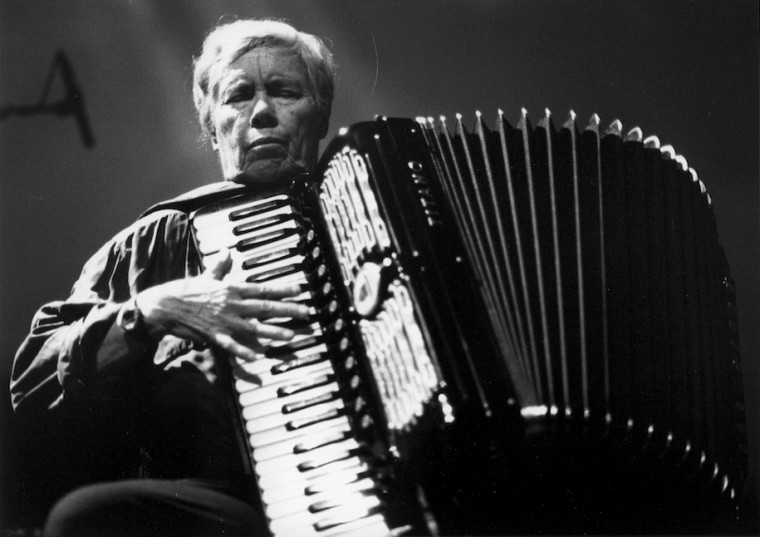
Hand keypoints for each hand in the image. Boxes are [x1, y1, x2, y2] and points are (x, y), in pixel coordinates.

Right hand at [135, 249, 309, 359]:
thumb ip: (220, 266)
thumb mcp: (206, 276)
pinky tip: (258, 356)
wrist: (164, 306)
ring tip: (292, 335)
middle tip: (306, 313)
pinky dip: (244, 350)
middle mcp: (232, 304)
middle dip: (288, 310)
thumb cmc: (186, 290)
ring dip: (275, 331)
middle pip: (265, 307)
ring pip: (255, 327)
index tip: (300, 290)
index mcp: (232, 288)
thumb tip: (228, 251)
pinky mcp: (214, 335)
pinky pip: (233, 345)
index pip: (263, 288)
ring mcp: (225, 321)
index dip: (283, 289)